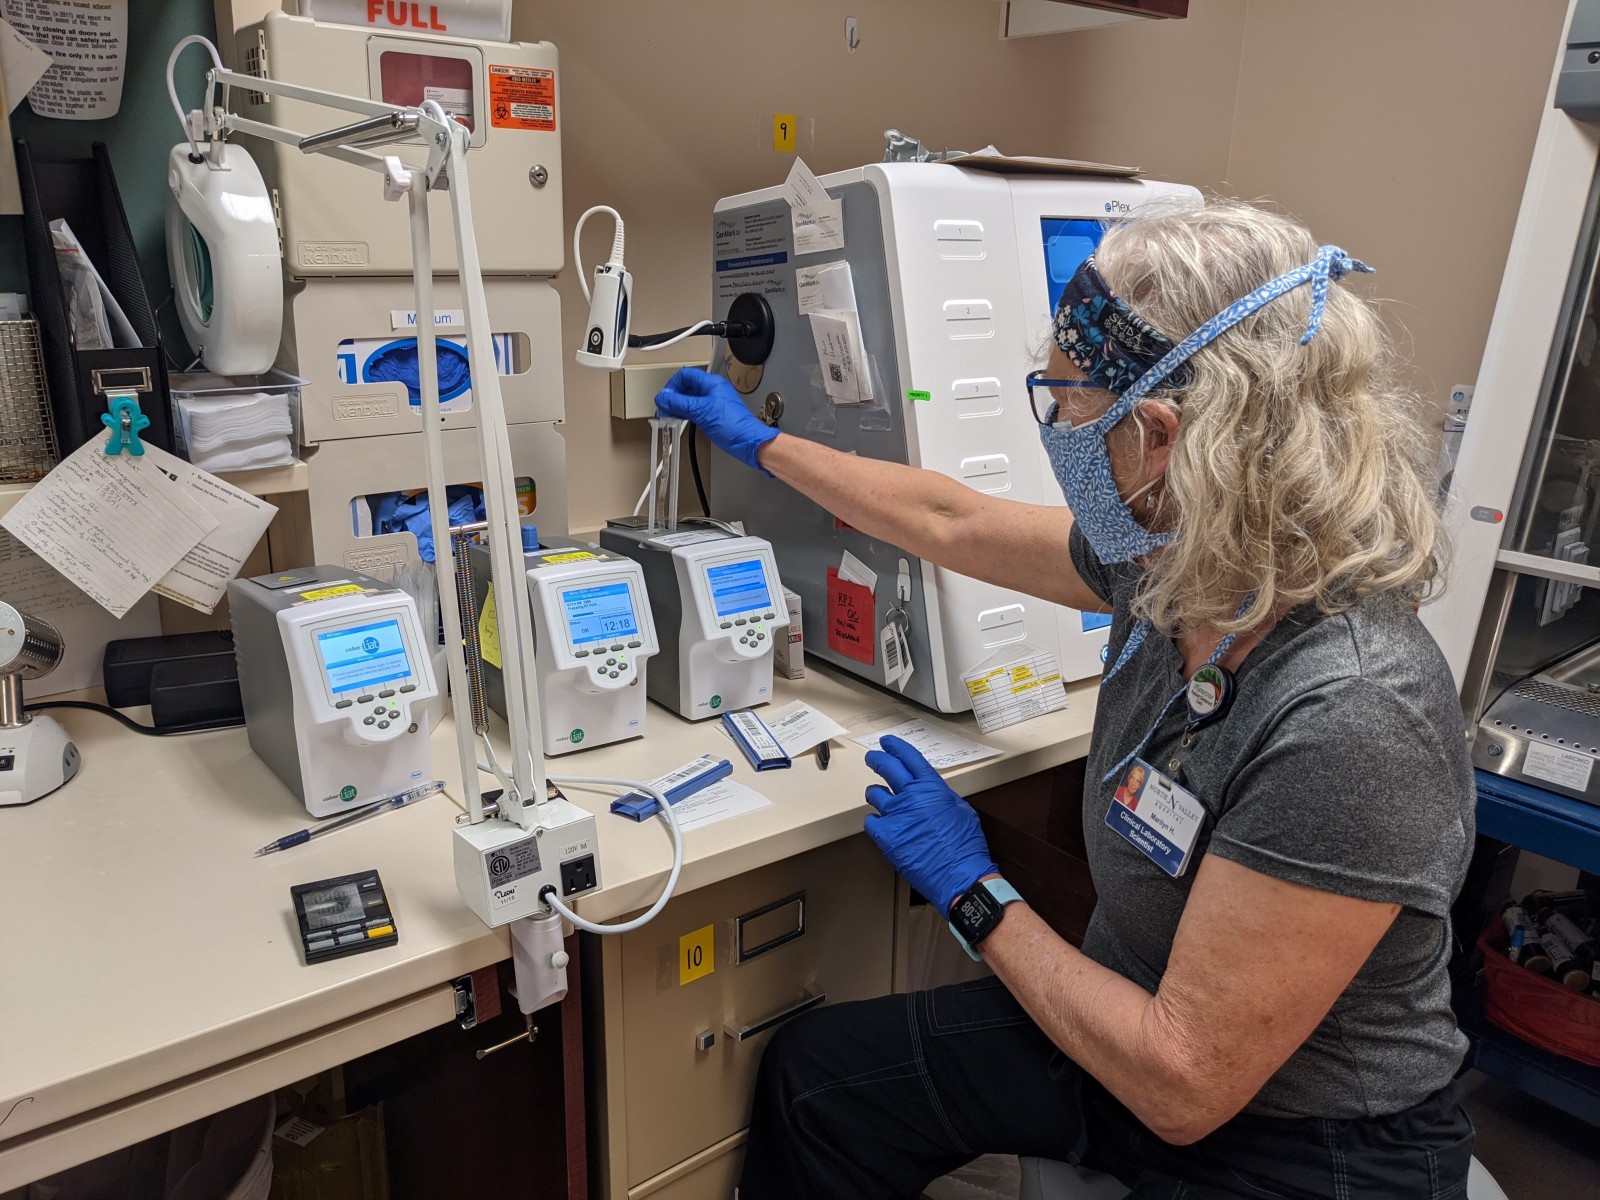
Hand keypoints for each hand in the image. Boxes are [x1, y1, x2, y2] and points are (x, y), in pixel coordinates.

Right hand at [654, 367, 777, 472]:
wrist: (748, 443)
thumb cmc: (734, 426)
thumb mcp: (701, 412)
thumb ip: (679, 403)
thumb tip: (663, 397)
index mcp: (712, 383)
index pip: (685, 375)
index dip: (672, 385)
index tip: (665, 398)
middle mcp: (713, 391)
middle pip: (686, 387)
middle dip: (673, 397)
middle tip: (664, 409)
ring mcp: (713, 403)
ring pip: (690, 399)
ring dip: (678, 407)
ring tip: (670, 416)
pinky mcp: (714, 415)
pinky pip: (695, 410)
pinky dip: (686, 414)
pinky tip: (681, 421)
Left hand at [863, 735, 998, 915]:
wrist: (958, 875)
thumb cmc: (964, 846)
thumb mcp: (961, 810)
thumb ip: (941, 796)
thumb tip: (930, 792)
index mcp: (931, 787)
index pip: (909, 757)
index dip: (896, 747)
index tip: (888, 743)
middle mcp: (911, 796)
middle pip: (886, 767)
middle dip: (877, 759)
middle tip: (873, 758)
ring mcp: (895, 815)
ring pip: (874, 794)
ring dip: (876, 794)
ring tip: (878, 797)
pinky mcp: (885, 835)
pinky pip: (870, 821)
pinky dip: (875, 821)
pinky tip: (881, 825)